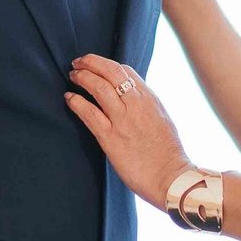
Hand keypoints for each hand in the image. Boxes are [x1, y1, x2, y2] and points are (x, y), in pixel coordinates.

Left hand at [64, 55, 192, 203]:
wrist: (171, 178)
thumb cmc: (168, 154)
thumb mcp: (162, 119)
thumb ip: (147, 106)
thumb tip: (131, 98)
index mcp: (150, 99)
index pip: (125, 70)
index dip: (106, 64)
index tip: (95, 66)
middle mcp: (137, 105)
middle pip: (110, 71)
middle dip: (90, 62)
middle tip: (78, 62)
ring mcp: (123, 121)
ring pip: (98, 87)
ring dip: (82, 77)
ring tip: (73, 76)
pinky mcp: (111, 139)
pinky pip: (89, 113)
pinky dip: (76, 102)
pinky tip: (69, 98)